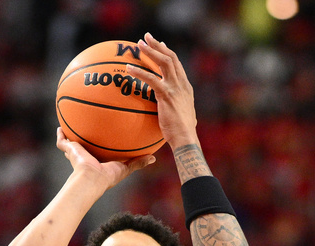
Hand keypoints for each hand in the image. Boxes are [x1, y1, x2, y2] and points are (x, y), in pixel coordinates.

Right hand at [56, 127, 155, 188]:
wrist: (92, 178)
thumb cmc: (108, 176)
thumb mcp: (126, 168)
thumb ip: (138, 162)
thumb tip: (154, 158)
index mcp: (97, 162)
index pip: (98, 153)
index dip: (100, 148)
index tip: (103, 140)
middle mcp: (86, 158)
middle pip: (83, 148)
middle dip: (83, 141)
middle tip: (85, 131)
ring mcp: (76, 154)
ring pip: (70, 144)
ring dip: (69, 136)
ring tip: (69, 125)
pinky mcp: (70, 150)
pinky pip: (62, 142)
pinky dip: (60, 135)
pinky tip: (60, 126)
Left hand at [128, 33, 198, 149]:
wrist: (185, 138)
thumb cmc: (181, 133)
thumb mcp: (180, 116)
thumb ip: (174, 109)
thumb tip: (168, 113)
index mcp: (185, 88)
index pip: (177, 65)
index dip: (168, 53)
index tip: (160, 44)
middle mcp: (182, 84)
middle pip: (171, 58)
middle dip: (158, 45)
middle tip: (146, 37)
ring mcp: (175, 88)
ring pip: (164, 62)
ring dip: (150, 51)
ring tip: (138, 45)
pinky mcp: (166, 95)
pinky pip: (151, 79)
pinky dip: (139, 72)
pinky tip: (129, 69)